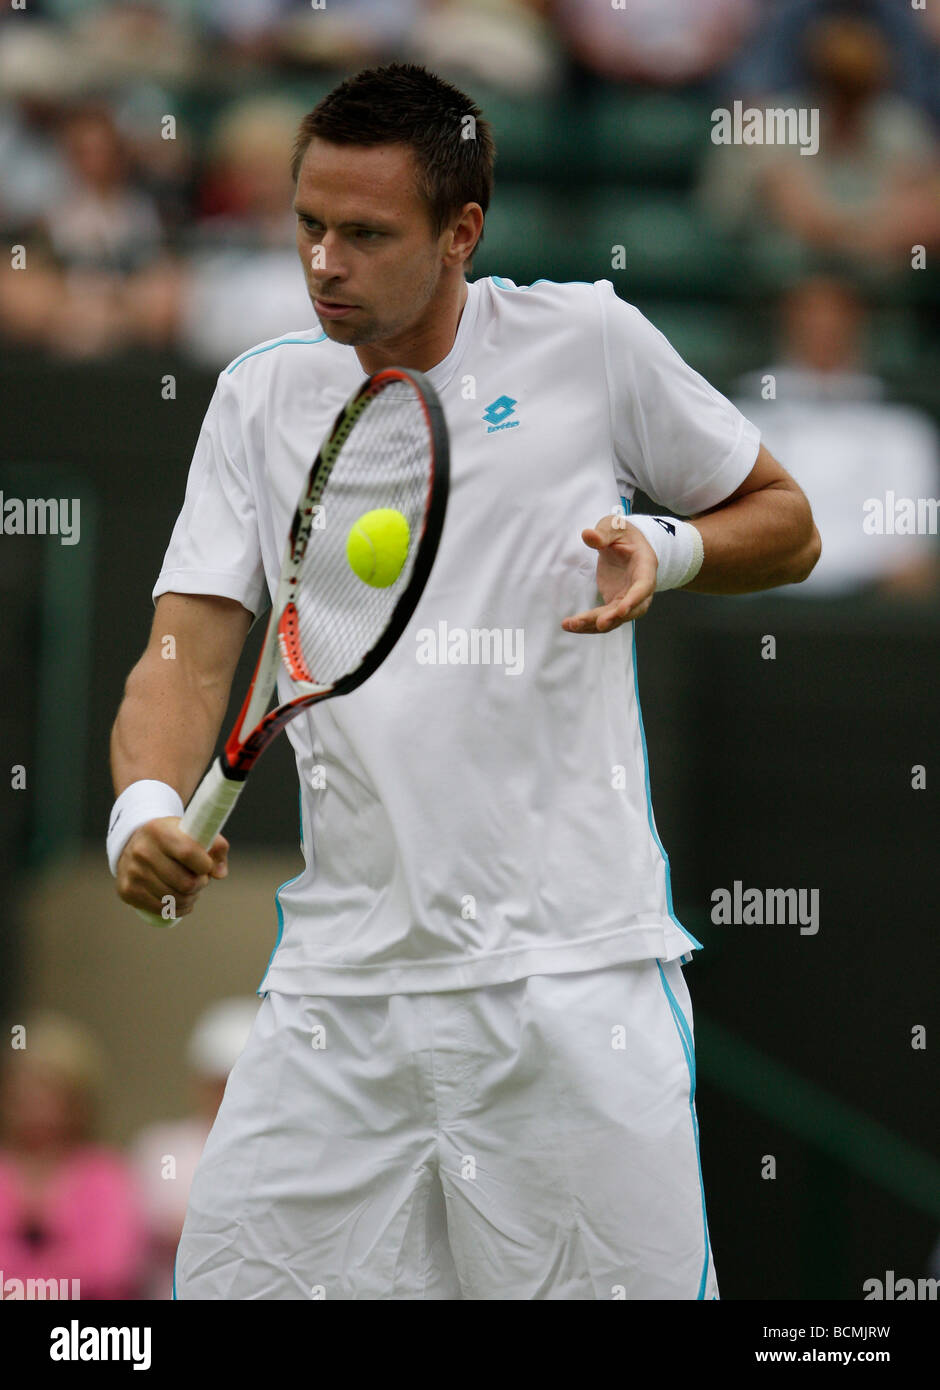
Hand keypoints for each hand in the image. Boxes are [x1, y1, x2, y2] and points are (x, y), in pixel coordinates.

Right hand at [116, 817, 228, 918]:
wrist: (134, 844)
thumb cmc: (172, 839)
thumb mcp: (193, 831)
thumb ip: (216, 846)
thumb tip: (220, 873)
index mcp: (159, 831)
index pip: (189, 853)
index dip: (205, 865)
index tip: (207, 865)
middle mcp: (142, 851)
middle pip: (185, 883)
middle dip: (200, 884)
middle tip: (200, 879)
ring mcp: (133, 873)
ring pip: (175, 899)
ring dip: (191, 897)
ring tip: (191, 888)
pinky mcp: (128, 891)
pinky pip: (162, 909)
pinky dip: (178, 908)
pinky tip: (181, 900)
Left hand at [562, 514, 656, 632]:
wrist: (628, 544)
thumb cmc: (624, 534)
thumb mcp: (614, 526)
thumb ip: (603, 532)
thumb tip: (588, 535)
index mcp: (645, 566)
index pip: (643, 587)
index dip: (633, 600)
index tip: (621, 611)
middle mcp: (640, 588)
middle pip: (629, 609)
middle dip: (612, 618)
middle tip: (596, 624)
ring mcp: (628, 598)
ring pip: (615, 619)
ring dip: (594, 625)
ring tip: (572, 625)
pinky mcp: (614, 603)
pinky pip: (603, 618)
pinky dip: (587, 624)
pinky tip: (570, 625)